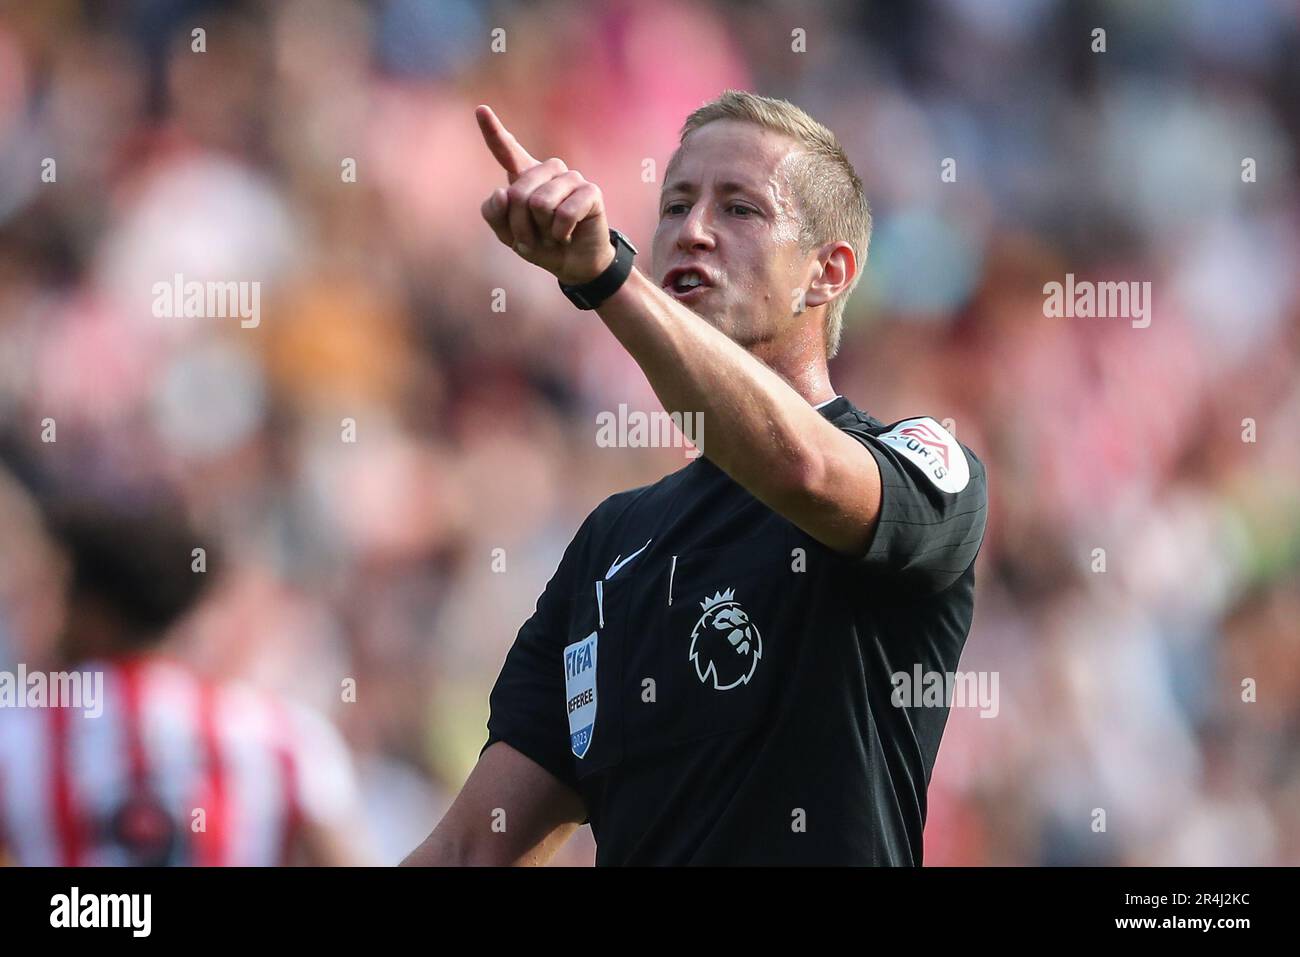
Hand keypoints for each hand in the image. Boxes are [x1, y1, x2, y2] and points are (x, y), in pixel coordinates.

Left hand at [476, 105, 615, 286]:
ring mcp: (571, 178)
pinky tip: (567, 235)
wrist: (573, 264)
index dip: (493, 131)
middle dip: (521, 225)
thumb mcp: (508, 234)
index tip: (480, 110)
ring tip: (552, 235)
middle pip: (518, 193)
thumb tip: (502, 192)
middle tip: (534, 238)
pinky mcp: (590, 191)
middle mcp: (548, 171)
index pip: (506, 151)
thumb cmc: (540, 244)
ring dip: (542, 231)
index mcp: (525, 176)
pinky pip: (564, 214)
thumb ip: (494, 214)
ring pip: (541, 203)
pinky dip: (561, 234)